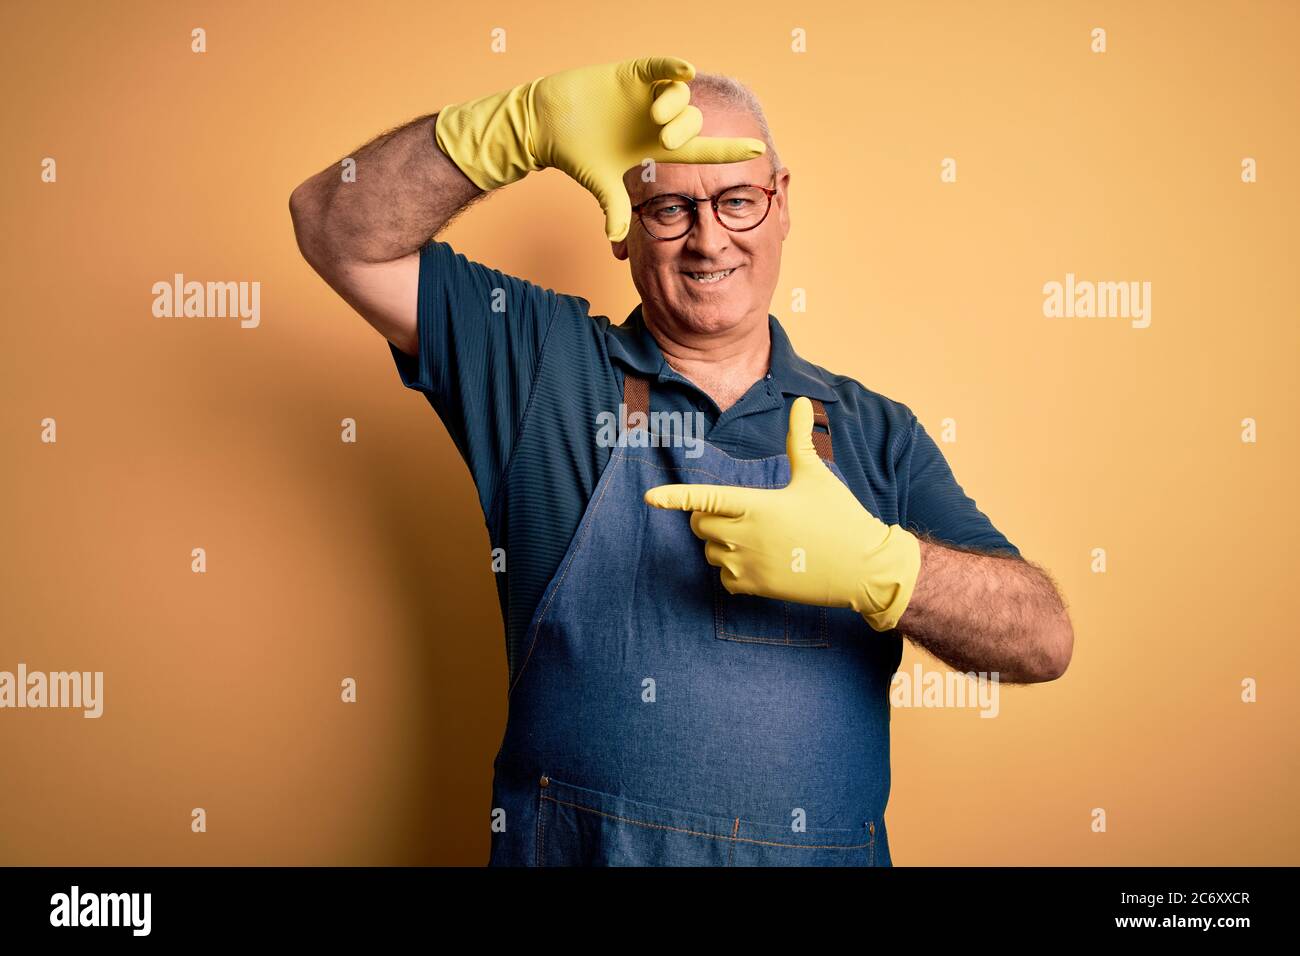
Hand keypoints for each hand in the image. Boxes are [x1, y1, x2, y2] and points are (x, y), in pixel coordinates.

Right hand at [434, 56, 766, 240]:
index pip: (703, 151)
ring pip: (681, 96)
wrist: (547, 123)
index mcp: (657, 147)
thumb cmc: (575, 152)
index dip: (730, 151)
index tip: (758, 152)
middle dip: (685, 131)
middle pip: (694, 122)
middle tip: (663, 139)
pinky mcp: (632, 74)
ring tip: (654, 116)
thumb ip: (614, 206)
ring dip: (674, 106)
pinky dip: (674, 68)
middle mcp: (659, 121)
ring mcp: (647, 96)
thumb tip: (616, 237)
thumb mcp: (599, 181)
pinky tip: (686, 71)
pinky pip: (663, 67)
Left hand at [644, 398, 921, 631]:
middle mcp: (745, 536)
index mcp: (756, 504)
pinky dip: (731, 570)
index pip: (705, 499)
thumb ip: (799, 439)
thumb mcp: (816, 475)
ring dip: (719, 544)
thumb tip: (802, 401)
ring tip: (755, 538)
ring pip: (710, 552)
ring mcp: (748, 564)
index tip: (651, 498)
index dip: (675, 497)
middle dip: (705, 518)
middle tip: (735, 513)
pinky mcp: (755, 587)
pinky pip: (723, 579)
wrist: (862, 568)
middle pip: (699, 526)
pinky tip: (757, 562)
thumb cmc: (840, 517)